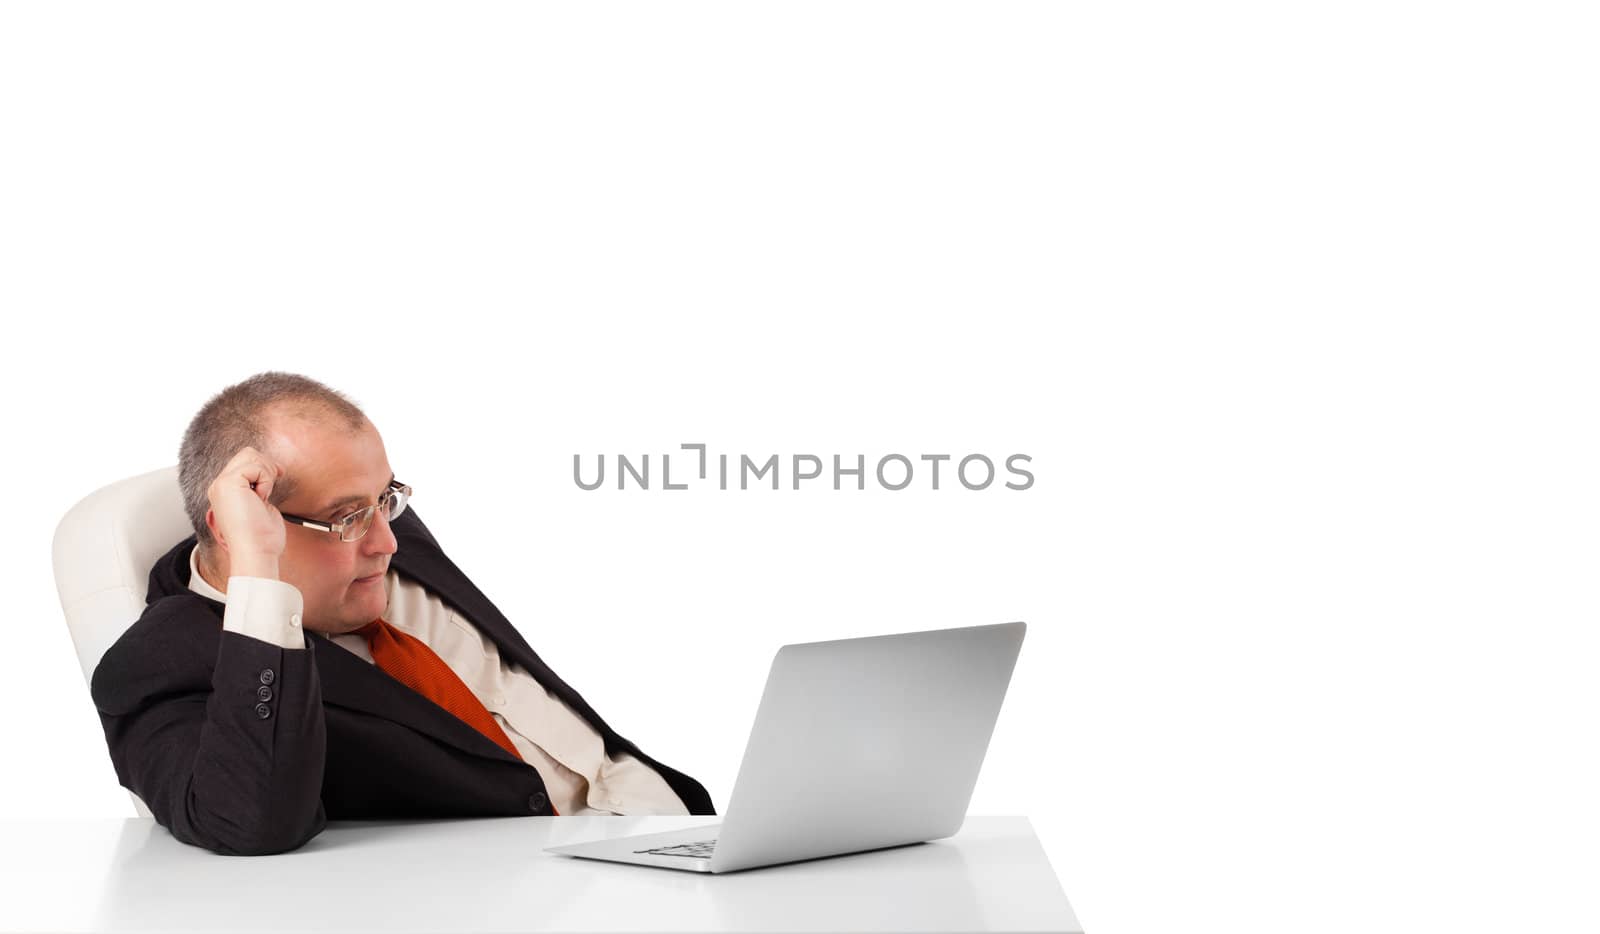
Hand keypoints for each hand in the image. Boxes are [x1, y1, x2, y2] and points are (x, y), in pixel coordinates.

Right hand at [207, 446, 287, 578]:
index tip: (279, 474)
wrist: (256, 552)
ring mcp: (222, 484)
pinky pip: (255, 466)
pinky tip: (261, 498)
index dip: (265, 465)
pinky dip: (266, 480)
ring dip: (267, 474)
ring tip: (264, 497)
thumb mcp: (261, 506)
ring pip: (251, 455)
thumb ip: (259, 488)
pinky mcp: (228, 483)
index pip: (244, 462)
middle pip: (247, 454)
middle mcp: (219, 486)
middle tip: (272, 487)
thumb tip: (272, 470)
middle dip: (267, 466)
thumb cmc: (262, 538)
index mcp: (225, 492)